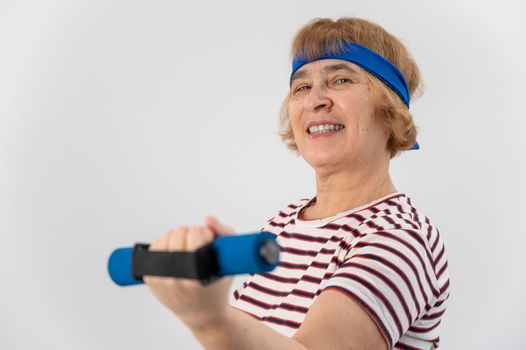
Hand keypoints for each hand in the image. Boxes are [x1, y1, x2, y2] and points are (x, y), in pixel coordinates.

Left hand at [143, 215, 234, 330]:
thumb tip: (207, 218)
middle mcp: (178, 278)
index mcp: (199, 274)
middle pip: (179, 232)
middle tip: (198, 244)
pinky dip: (164, 245)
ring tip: (187, 248)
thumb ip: (224, 233)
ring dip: (177, 237)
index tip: (210, 241)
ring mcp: (161, 279)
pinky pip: (153, 248)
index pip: (196, 233)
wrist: (201, 312)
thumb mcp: (229, 259)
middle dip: (191, 233)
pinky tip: (174, 253)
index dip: (205, 232)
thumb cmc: (217, 283)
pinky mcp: (150, 279)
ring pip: (165, 237)